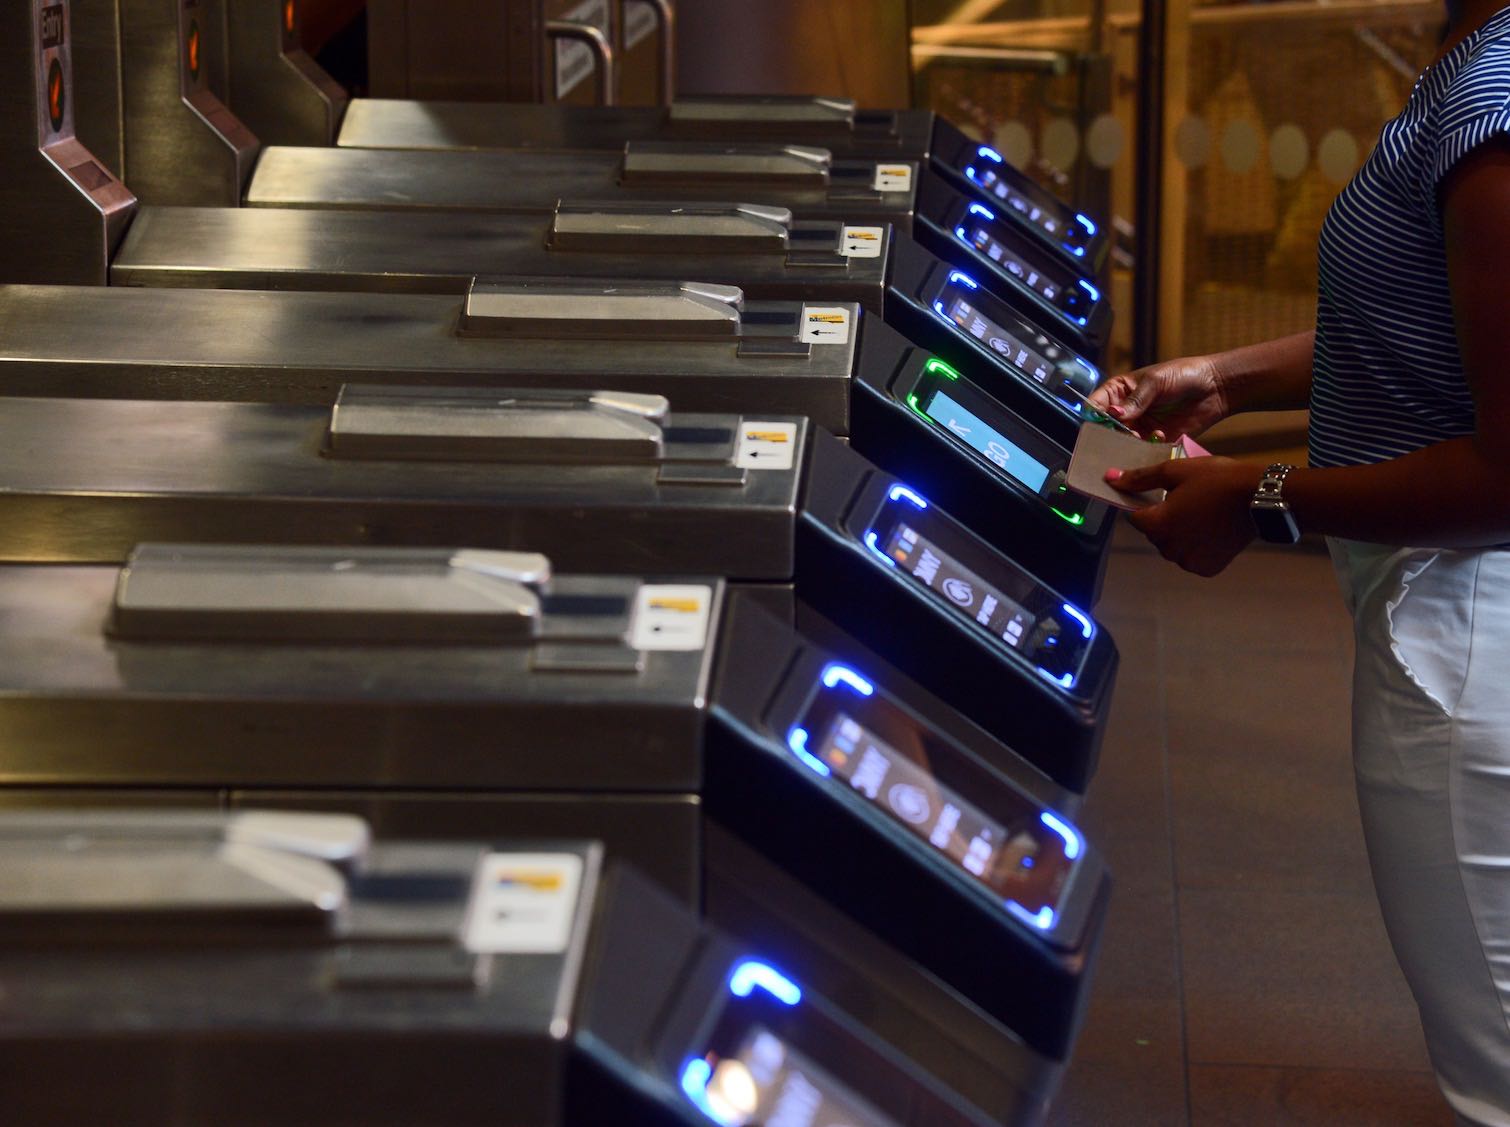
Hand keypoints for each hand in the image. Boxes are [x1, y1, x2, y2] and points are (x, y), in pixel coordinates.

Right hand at [1088, 354, 1229, 440]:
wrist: (1216, 388)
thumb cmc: (1185, 375)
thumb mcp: (1156, 381)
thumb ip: (1136, 399)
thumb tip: (1113, 413)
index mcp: (1120, 391)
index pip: (1096, 405)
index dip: (1092, 415)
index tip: (1097, 423)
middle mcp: (1126, 411)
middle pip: (1105, 428)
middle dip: (1108, 434)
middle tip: (1118, 436)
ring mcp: (1140, 427)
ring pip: (1122, 442)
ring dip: (1127, 443)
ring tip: (1139, 437)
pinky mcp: (1155, 441)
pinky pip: (1142, 450)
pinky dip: (1145, 448)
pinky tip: (1158, 437)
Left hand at [1106, 458, 1262, 575]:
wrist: (1260, 497)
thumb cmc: (1216, 479)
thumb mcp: (1176, 471)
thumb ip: (1141, 478)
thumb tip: (1111, 479)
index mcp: (1157, 525)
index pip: (1135, 518)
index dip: (1145, 505)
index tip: (1165, 495)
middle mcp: (1169, 548)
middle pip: (1154, 534)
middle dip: (1163, 520)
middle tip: (1188, 501)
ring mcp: (1188, 561)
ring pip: (1172, 547)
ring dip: (1179, 535)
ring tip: (1201, 515)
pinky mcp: (1207, 569)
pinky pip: (1191, 558)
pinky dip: (1196, 547)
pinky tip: (1210, 531)